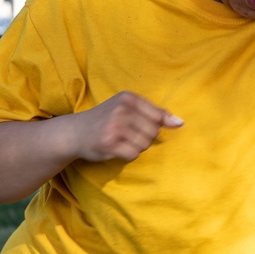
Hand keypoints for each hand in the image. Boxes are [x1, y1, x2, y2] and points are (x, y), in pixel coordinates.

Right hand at [68, 91, 183, 162]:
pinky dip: (128, 155)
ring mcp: (114, 126)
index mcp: (128, 98)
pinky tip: (116, 149)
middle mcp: (121, 110)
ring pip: (144, 145)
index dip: (154, 126)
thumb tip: (181, 123)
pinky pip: (133, 155)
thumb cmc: (107, 119)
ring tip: (121, 141)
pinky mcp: (108, 144)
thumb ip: (156, 114)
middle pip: (153, 132)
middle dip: (145, 138)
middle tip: (128, 135)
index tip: (140, 127)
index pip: (158, 117)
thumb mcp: (129, 108)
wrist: (73, 132)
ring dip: (136, 147)